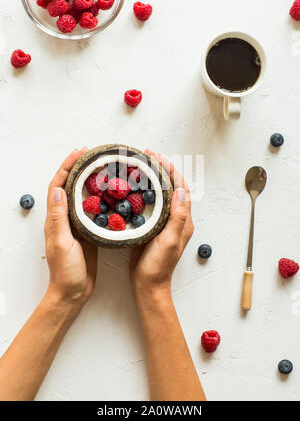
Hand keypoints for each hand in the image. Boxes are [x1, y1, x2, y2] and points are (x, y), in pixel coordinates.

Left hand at [44, 148, 97, 307]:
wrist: (73, 292)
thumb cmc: (65, 272)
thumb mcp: (62, 243)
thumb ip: (60, 218)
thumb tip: (59, 190)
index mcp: (56, 219)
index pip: (58, 186)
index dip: (67, 167)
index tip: (79, 153)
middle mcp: (64, 218)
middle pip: (69, 186)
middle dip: (78, 167)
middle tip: (92, 155)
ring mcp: (77, 224)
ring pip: (82, 195)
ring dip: (89, 179)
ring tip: (102, 167)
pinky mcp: (88, 232)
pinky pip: (93, 209)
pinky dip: (100, 197)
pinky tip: (110, 193)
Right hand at [130, 150, 193, 297]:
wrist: (148, 285)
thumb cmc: (159, 267)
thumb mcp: (168, 241)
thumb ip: (176, 217)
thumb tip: (180, 190)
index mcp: (183, 220)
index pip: (180, 188)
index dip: (171, 170)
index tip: (158, 157)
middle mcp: (175, 219)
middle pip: (171, 187)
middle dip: (161, 169)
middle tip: (146, 155)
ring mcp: (163, 222)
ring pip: (160, 193)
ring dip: (153, 178)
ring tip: (140, 165)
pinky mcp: (151, 226)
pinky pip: (150, 203)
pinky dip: (143, 191)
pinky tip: (133, 187)